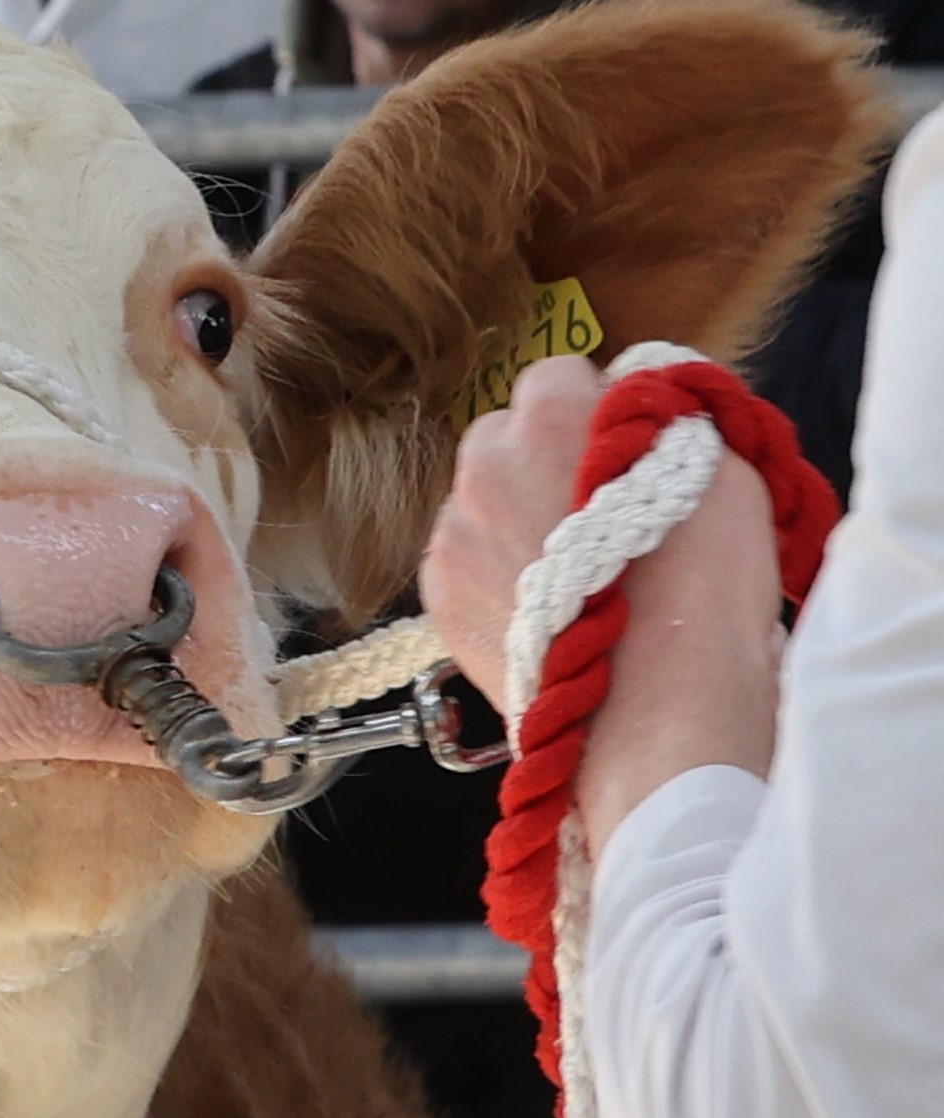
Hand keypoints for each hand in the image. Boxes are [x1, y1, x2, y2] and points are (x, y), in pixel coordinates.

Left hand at [421, 356, 786, 856]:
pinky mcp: (438, 599)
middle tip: (592, 514)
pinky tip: (540, 607)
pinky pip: (462, 563)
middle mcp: (485, 463)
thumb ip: (666, 415)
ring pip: (477, 503)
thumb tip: (642, 397)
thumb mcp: (718, 462)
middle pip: (502, 438)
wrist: (653, 703)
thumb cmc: (702, 583)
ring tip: (569, 574)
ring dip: (512, 521)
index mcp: (552, 412)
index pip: (556, 375)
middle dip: (540, 462)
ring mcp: (453, 535)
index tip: (620, 451)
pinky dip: (492, 575)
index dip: (591, 411)